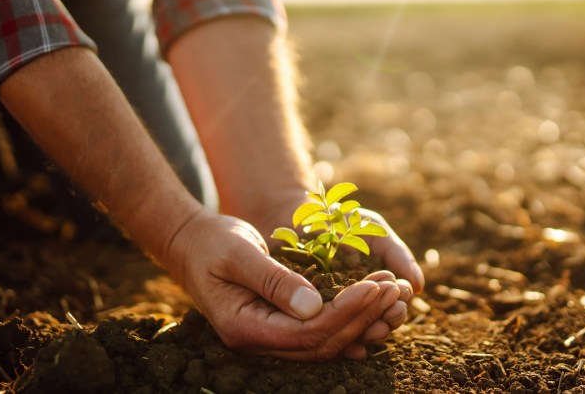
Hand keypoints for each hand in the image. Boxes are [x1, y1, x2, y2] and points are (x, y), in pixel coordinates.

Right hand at [161, 209, 401, 360]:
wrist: (192, 243)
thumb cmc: (212, 242)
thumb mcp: (240, 252)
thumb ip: (273, 280)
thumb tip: (314, 306)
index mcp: (245, 327)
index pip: (307, 333)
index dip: (345, 312)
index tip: (374, 285)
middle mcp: (258, 341)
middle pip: (321, 343)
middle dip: (361, 316)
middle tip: (393, 287)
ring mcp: (268, 337)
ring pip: (323, 342)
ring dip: (360, 319)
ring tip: (390, 292)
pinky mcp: (278, 325)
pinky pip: (318, 333)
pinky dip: (347, 322)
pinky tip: (372, 310)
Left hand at [260, 201, 422, 347]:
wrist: (304, 213)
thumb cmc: (345, 221)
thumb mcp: (375, 232)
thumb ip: (398, 255)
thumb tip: (419, 287)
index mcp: (376, 290)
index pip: (394, 307)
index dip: (400, 306)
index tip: (402, 298)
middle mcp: (356, 305)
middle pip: (376, 324)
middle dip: (387, 322)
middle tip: (390, 313)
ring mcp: (332, 311)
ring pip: (352, 331)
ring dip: (365, 331)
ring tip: (371, 325)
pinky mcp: (307, 312)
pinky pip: (321, 326)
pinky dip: (332, 330)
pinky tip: (340, 330)